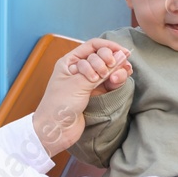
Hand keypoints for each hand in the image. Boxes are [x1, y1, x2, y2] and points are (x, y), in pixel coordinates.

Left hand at [32, 39, 132, 155]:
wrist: (55, 130)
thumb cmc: (59, 105)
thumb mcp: (78, 84)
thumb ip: (100, 71)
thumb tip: (119, 58)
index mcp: (69, 62)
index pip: (92, 46)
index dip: (108, 47)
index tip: (123, 52)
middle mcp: (78, 69)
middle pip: (101, 56)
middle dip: (110, 60)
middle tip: (110, 70)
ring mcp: (87, 82)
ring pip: (107, 69)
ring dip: (115, 71)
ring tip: (116, 78)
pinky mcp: (94, 94)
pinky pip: (108, 82)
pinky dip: (115, 79)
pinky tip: (118, 80)